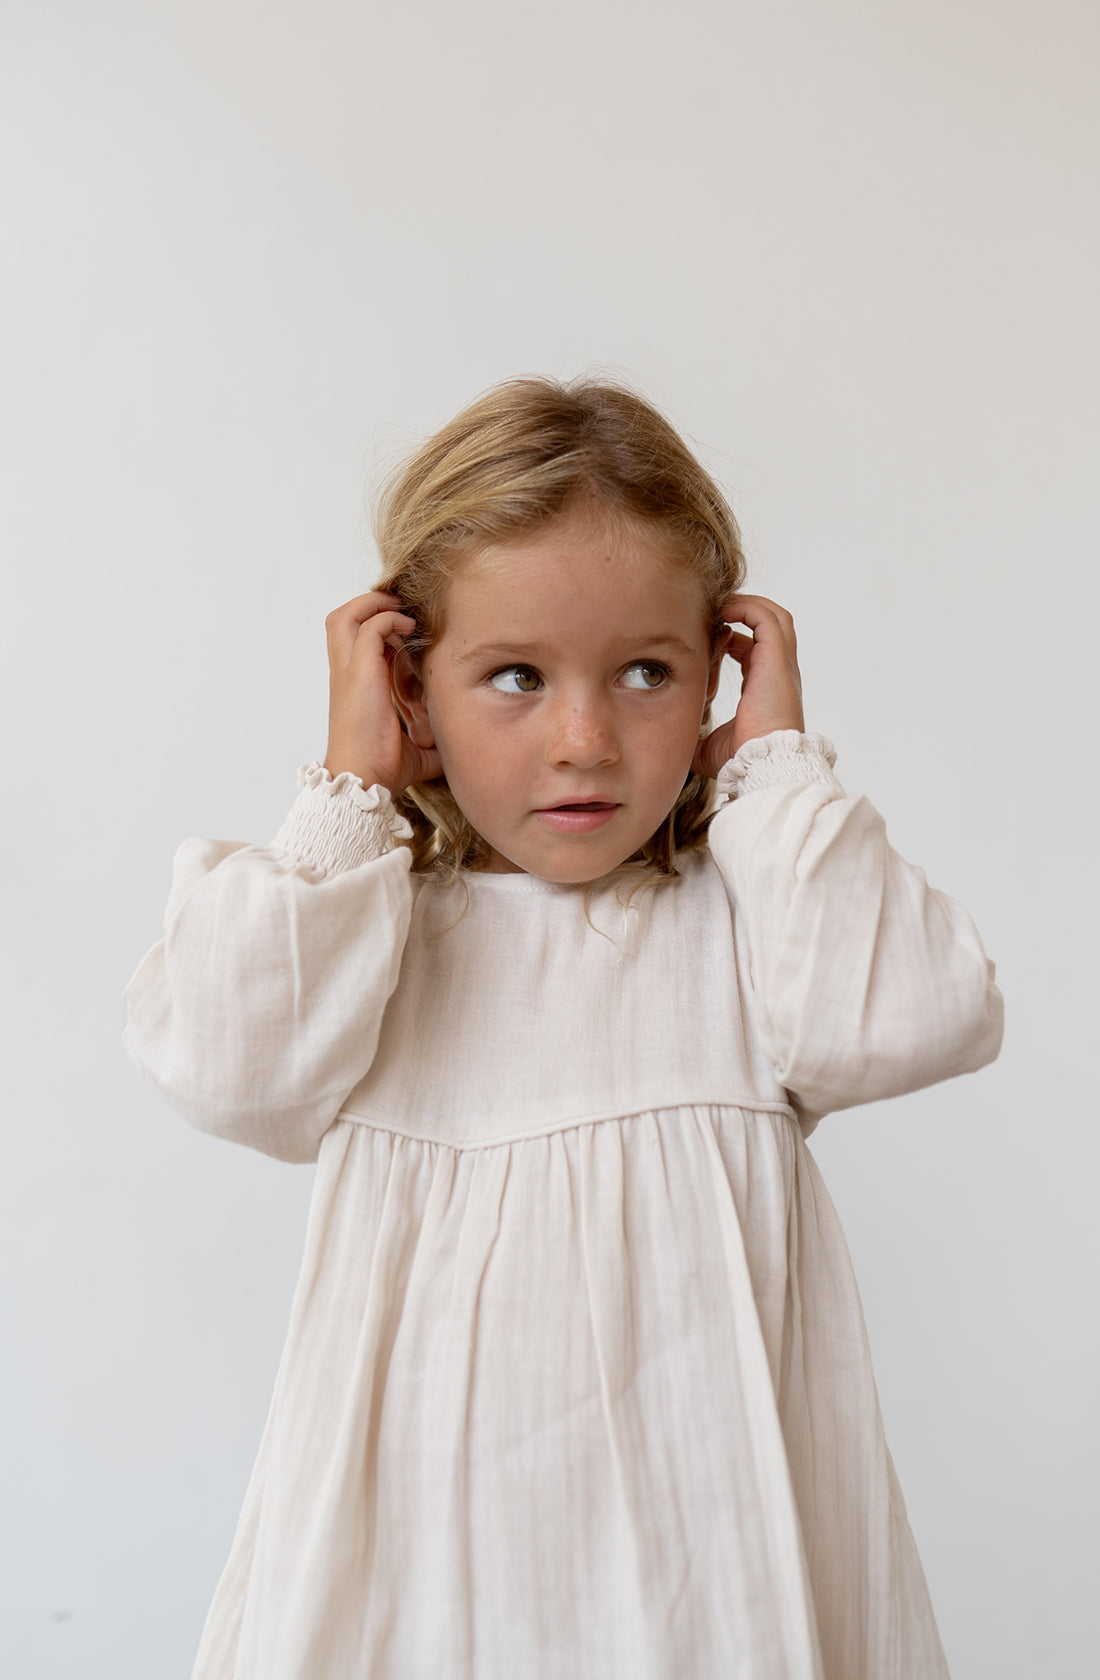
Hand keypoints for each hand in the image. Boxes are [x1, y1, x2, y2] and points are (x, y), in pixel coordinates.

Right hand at [323, 593, 443, 795]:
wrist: (365, 779)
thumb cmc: (383, 769)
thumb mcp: (415, 750)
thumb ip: (431, 743)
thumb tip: (458, 748)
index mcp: (354, 687)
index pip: (355, 640)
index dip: (377, 625)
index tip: (406, 628)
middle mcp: (346, 675)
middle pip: (340, 619)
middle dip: (368, 604)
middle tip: (399, 608)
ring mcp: (349, 672)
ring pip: (344, 616)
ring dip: (372, 605)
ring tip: (401, 610)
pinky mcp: (360, 673)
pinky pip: (370, 627)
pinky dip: (388, 618)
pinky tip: (410, 628)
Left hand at [692, 595, 804, 778]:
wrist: (760, 765)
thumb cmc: (740, 760)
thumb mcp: (708, 746)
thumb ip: (694, 736)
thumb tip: (670, 742)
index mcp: (766, 690)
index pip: (754, 651)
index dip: (732, 640)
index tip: (708, 640)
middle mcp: (778, 674)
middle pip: (770, 627)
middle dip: (743, 614)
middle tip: (714, 614)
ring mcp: (781, 665)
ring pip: (774, 617)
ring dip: (747, 605)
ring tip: (720, 607)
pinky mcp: (776, 660)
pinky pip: (766, 619)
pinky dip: (746, 607)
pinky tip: (723, 612)